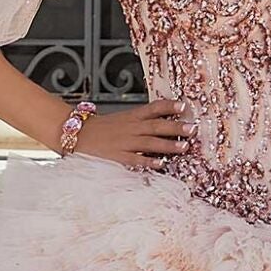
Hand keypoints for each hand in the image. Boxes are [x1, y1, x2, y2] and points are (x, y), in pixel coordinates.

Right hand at [69, 97, 193, 171]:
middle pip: (156, 126)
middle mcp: (131, 128)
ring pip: (149, 143)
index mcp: (132, 116)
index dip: (168, 107)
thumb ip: (142, 119)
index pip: (153, 108)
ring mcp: (125, 142)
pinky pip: (136, 160)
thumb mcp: (123, 118)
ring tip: (184, 147)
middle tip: (193, 129)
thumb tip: (165, 120)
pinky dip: (148, 161)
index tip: (184, 106)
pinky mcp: (118, 157)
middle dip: (176, 128)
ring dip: (168, 145)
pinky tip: (161, 164)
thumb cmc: (103, 128)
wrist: (77, 134)